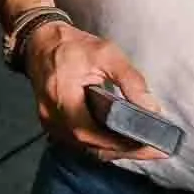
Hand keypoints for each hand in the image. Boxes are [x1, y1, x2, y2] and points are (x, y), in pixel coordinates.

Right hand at [22, 21, 171, 161]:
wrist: (40, 43)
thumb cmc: (72, 46)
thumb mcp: (107, 54)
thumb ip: (131, 81)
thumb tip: (151, 109)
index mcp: (62, 96)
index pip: (90, 132)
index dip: (120, 144)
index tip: (149, 146)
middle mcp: (52, 115)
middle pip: (89, 146)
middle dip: (123, 150)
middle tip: (153, 150)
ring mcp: (49, 122)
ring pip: (84, 147)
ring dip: (112, 150)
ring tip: (141, 147)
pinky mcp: (52, 123)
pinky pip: (78, 142)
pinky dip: (100, 144)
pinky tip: (119, 140)